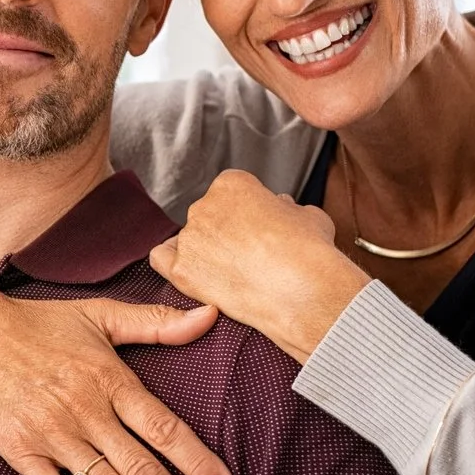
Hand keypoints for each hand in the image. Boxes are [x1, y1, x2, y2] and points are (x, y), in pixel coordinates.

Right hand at [0, 276, 234, 474]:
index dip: (197, 463)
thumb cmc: (39, 323)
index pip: (165, 429)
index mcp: (111, 380)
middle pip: (143, 471)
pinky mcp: (21, 452)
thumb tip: (210, 313)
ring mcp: (53, 436)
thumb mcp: (100, 314)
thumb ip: (157, 321)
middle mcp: (87, 412)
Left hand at [148, 169, 372, 364]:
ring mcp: (191, 238)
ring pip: (190, 240)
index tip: (262, 230)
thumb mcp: (309, 215)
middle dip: (227, 232)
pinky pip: (163, 260)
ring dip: (207, 252)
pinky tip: (196, 275)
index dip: (249, 212)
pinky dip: (175, 265)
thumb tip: (282, 209)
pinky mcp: (182, 271)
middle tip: (251, 256)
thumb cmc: (311, 252)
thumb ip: (287, 209)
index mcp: (233, 184)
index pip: (232, 192)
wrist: (304, 290)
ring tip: (234, 274)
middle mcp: (204, 205)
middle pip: (209, 215)